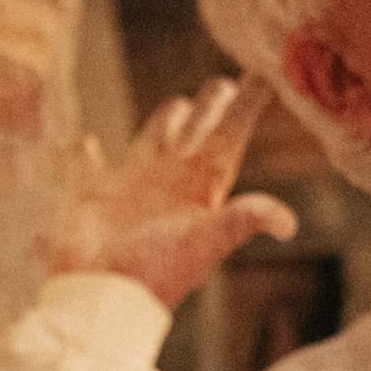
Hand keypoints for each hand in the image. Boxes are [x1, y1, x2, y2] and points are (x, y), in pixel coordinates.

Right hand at [44, 76, 297, 309]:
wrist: (105, 296)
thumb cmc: (157, 272)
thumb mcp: (205, 243)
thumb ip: (242, 220)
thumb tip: (289, 223)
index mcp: (201, 183)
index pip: (230, 133)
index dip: (248, 105)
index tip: (264, 75)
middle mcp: (171, 178)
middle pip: (197, 127)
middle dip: (210, 103)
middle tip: (224, 85)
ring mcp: (132, 183)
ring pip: (153, 134)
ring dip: (166, 119)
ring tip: (178, 106)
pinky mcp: (93, 193)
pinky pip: (84, 163)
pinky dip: (80, 154)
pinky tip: (84, 145)